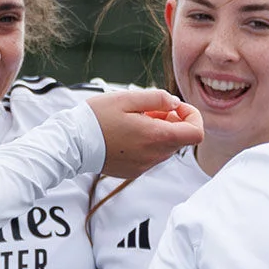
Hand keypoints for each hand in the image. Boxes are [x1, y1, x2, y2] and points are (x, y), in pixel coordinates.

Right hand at [88, 89, 204, 178]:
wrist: (72, 143)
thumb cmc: (97, 117)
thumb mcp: (127, 98)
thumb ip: (157, 99)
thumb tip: (175, 104)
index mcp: (156, 137)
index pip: (196, 133)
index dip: (192, 116)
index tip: (175, 107)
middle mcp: (154, 156)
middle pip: (181, 139)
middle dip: (172, 121)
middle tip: (149, 109)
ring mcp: (144, 166)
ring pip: (166, 147)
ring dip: (159, 132)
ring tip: (136, 120)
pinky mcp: (134, 171)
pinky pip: (151, 156)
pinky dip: (148, 143)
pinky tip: (128, 133)